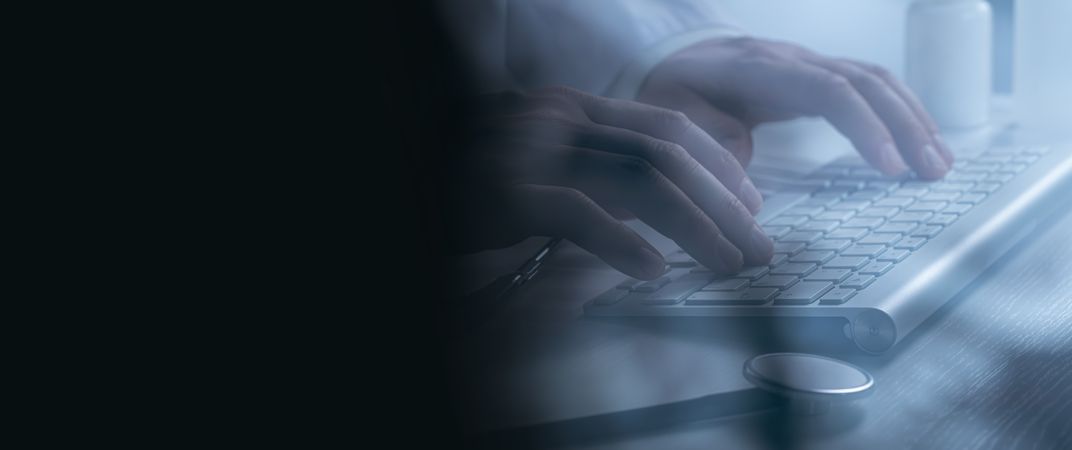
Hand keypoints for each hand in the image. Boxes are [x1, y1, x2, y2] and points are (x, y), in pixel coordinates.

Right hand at [449, 86, 772, 278]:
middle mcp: (558, 118)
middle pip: (666, 153)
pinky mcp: (505, 189)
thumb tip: (665, 207)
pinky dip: (621, 242)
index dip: (719, 165)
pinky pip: (577, 211)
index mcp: (573, 109)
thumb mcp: (545, 169)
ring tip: (728, 263)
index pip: (666, 126)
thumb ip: (601, 178)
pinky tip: (653, 269)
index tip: (752, 204)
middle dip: (724, 202)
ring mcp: (531, 149)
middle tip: (759, 246)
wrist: (412, 177)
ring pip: (638, 178)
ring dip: (696, 225)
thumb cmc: (475, 181)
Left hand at [638, 37, 953, 178]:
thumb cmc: (674, 93)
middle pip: (865, 82)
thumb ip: (706, 143)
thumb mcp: (673, 118)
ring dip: (913, 120)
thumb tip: (743, 178)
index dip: (864, 127)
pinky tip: (922, 141)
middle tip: (931, 173)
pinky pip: (870, 86)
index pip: (828, 90)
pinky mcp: (820, 75)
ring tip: (939, 164)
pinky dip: (901, 112)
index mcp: (759, 70)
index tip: (889, 169)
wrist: (676, 60)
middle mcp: (794, 60)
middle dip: (906, 127)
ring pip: (876, 81)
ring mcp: (811, 63)